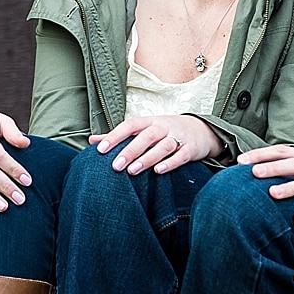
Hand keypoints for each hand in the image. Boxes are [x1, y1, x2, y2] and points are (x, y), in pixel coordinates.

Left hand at [89, 114, 221, 175]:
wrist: (201, 130)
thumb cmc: (165, 132)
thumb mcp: (144, 130)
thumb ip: (119, 137)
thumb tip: (92, 141)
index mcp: (149, 122)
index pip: (129, 126)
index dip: (115, 136)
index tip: (100, 149)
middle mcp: (163, 127)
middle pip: (145, 137)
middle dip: (130, 151)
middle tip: (115, 166)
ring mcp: (178, 137)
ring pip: (163, 146)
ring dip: (147, 158)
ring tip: (133, 171)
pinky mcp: (191, 149)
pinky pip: (181, 155)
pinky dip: (170, 163)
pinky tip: (159, 171)